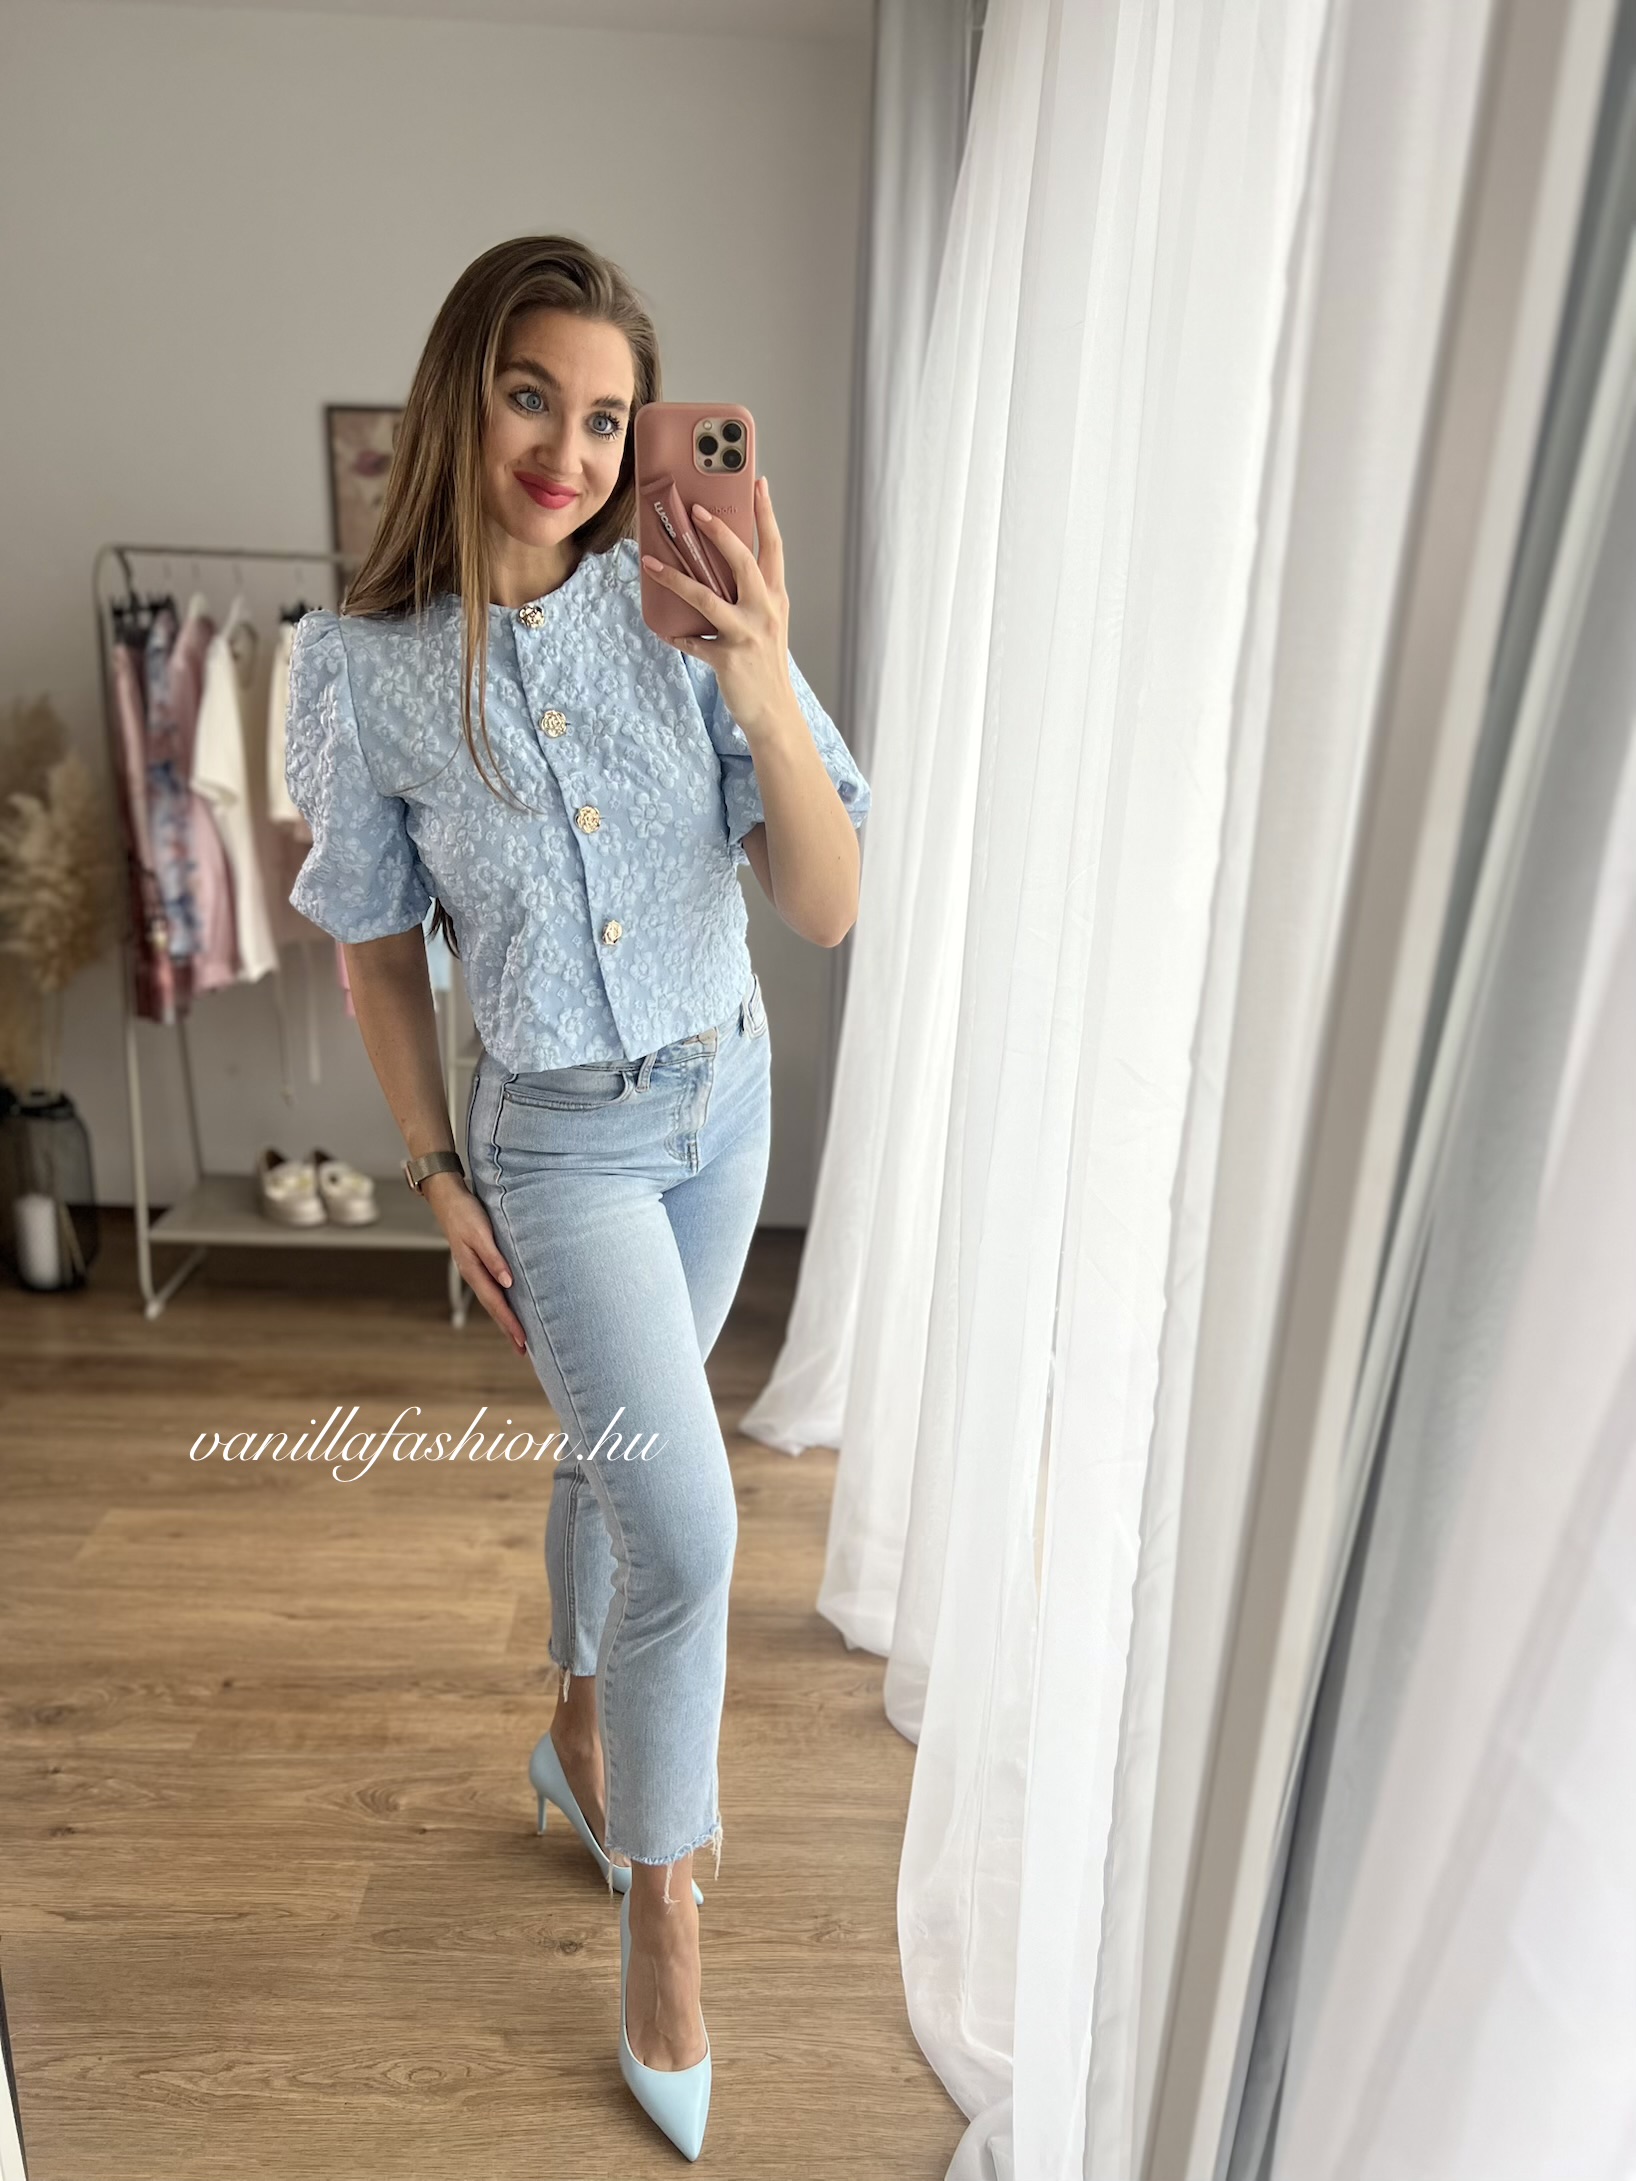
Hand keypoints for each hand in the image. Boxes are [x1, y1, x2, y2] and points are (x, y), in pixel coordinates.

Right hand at [422, 1174, 527, 1355]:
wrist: (448, 1197)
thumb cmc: (465, 1213)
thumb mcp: (480, 1233)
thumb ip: (494, 1258)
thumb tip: (507, 1283)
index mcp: (473, 1270)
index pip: (496, 1302)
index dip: (509, 1322)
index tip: (523, 1340)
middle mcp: (474, 1273)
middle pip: (494, 1307)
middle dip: (508, 1329)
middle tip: (523, 1350)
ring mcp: (475, 1269)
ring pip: (493, 1300)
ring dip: (505, 1318)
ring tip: (518, 1336)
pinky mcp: (479, 1262)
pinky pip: (492, 1288)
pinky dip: (501, 1302)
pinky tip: (509, 1305)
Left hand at [641, 474, 792, 735]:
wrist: (773, 711)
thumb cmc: (765, 663)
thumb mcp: (767, 622)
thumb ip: (749, 594)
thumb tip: (715, 567)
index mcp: (775, 597)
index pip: (773, 547)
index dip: (766, 514)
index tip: (758, 483)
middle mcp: (765, 610)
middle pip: (742, 561)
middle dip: (719, 533)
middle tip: (696, 511)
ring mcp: (747, 634)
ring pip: (705, 597)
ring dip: (674, 578)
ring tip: (650, 561)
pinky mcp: (728, 659)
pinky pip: (692, 641)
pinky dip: (675, 634)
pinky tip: (661, 628)